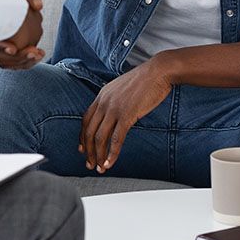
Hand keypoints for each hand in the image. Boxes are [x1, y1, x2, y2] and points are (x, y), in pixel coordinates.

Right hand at [0, 0, 43, 69]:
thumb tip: (37, 6)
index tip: (12, 48)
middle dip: (16, 59)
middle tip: (35, 51)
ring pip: (4, 62)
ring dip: (22, 63)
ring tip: (39, 53)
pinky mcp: (3, 45)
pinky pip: (10, 60)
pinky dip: (24, 62)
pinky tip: (37, 54)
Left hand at [79, 58, 171, 172]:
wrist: (157, 72)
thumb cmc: (144, 81)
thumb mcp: (122, 89)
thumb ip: (115, 101)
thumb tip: (114, 114)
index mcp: (102, 95)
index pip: (86, 119)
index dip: (82, 136)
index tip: (82, 149)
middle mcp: (104, 102)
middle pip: (89, 130)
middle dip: (88, 150)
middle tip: (90, 164)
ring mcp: (114, 108)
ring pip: (100, 137)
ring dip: (98, 155)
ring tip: (100, 168)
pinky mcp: (127, 115)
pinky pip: (116, 138)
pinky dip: (112, 153)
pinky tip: (110, 163)